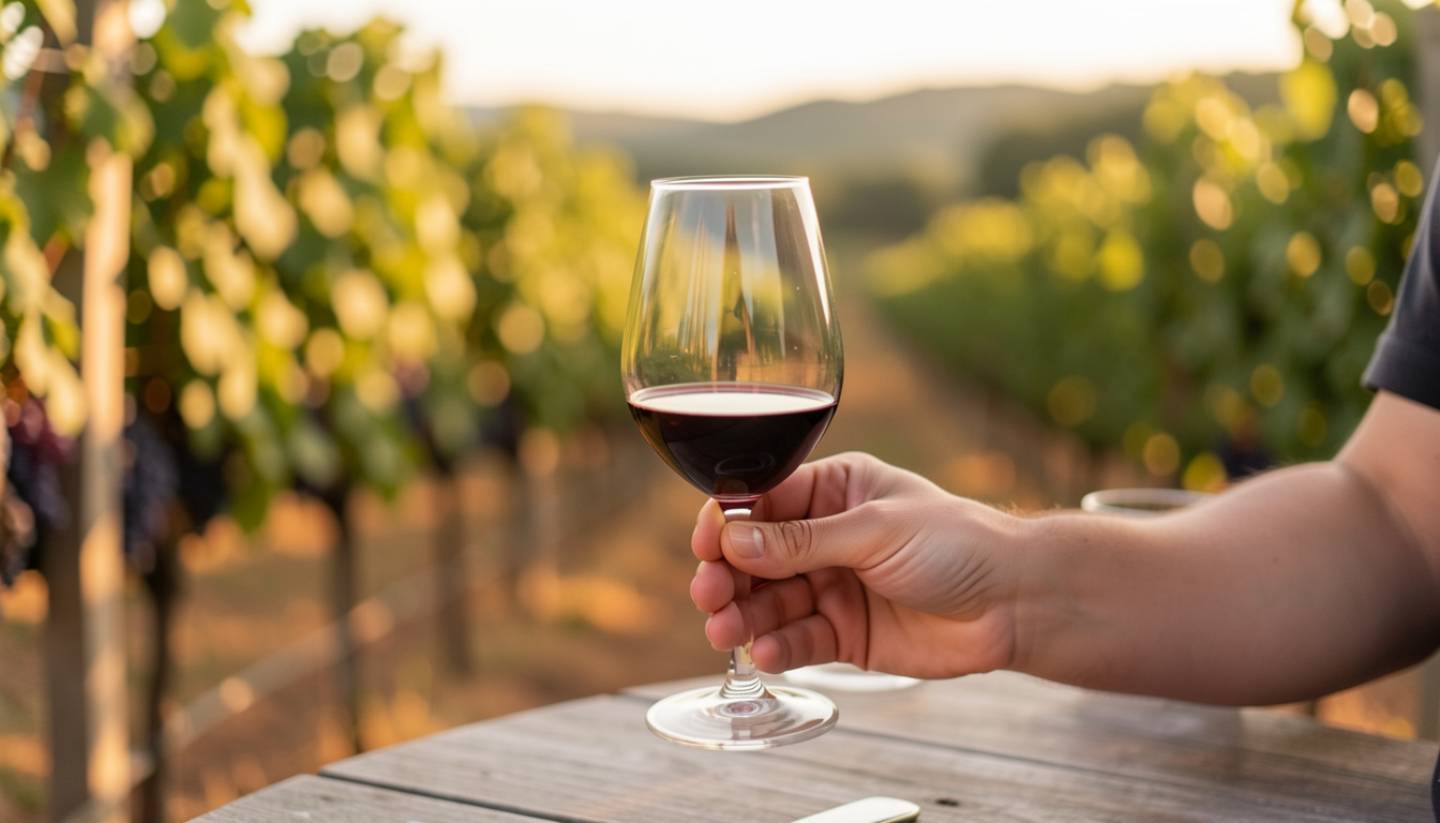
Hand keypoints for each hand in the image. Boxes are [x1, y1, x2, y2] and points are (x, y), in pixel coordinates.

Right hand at [689, 452, 1020, 678]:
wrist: (1016, 603)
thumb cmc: (958, 544)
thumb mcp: (875, 531)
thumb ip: (803, 541)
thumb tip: (734, 540)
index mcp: (834, 490)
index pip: (762, 503)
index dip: (728, 524)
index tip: (705, 546)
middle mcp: (825, 538)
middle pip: (756, 557)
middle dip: (727, 576)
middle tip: (709, 596)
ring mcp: (833, 587)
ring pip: (770, 602)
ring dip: (743, 616)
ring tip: (724, 633)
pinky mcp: (845, 634)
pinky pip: (798, 640)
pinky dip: (777, 647)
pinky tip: (765, 653)